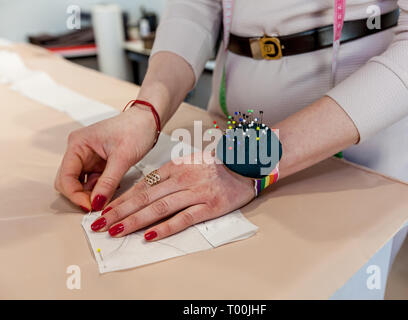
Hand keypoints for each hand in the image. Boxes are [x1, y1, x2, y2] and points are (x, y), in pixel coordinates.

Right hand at [54, 106, 157, 211]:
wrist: (149, 120)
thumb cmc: (136, 129)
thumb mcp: (123, 158)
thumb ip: (108, 182)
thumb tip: (96, 203)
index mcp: (78, 144)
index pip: (65, 176)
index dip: (75, 195)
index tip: (91, 207)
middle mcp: (78, 150)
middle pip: (68, 182)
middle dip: (81, 196)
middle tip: (99, 206)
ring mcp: (87, 157)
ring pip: (80, 184)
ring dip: (92, 193)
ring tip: (109, 196)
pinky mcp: (98, 163)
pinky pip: (93, 181)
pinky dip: (100, 189)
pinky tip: (113, 188)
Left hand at [89, 152, 254, 240]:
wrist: (246, 166)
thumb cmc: (215, 166)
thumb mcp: (189, 163)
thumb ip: (169, 175)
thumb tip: (144, 190)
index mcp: (175, 167)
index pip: (142, 185)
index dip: (121, 199)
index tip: (105, 210)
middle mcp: (182, 178)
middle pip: (145, 197)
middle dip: (120, 211)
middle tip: (101, 224)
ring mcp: (195, 192)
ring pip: (159, 207)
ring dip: (136, 220)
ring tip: (117, 231)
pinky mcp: (209, 206)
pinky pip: (183, 218)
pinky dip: (165, 227)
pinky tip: (150, 236)